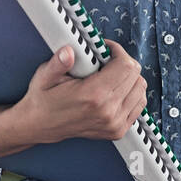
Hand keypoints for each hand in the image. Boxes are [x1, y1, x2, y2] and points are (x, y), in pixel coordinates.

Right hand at [13, 40, 147, 144]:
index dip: (117, 51)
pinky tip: (115, 89)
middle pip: (136, 76)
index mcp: (93, 96)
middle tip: (106, 59)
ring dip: (129, 77)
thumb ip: (58, 63)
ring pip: (140, 90)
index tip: (105, 48)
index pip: (126, 66)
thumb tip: (68, 51)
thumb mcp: (45, 76)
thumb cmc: (43, 99)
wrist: (39, 126)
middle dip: (123, 62)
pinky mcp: (117, 131)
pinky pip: (139, 105)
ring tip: (111, 74)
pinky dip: (131, 93)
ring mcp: (114, 124)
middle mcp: (108, 112)